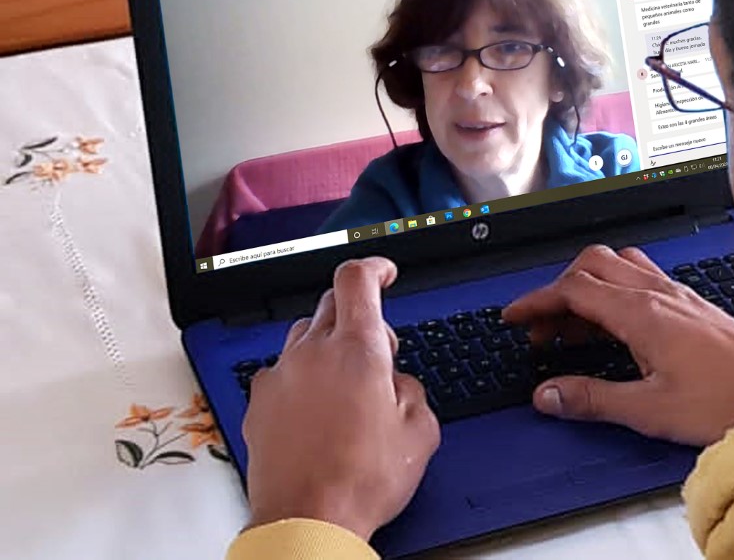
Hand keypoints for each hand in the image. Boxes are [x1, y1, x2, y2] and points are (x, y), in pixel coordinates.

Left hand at [242, 257, 438, 541]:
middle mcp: (313, 353)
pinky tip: (317, 410)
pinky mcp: (260, 403)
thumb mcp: (420, 431)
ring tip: (346, 383)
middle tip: (377, 349)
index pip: (356, 279)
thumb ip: (412, 389)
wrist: (308, 519)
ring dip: (327, 345)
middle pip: (330, 303)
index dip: (374, 267)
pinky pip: (282, 372)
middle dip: (357, 314)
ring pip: (303, 336)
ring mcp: (281, 376)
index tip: (384, 272)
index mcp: (358, 350)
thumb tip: (398, 381)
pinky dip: (301, 378)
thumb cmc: (362, 479)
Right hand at [504, 245, 733, 446]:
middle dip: (557, 291)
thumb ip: (593, 398)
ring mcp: (678, 295)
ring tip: (574, 327)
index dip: (536, 301)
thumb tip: (547, 395)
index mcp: (642, 313)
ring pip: (618, 266)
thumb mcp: (650, 410)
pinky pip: (642, 278)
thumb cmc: (729, 401)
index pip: (573, 288)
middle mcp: (660, 293)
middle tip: (541, 329)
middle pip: (592, 265)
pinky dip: (615, 292)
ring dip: (587, 287)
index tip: (514, 318)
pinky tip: (616, 326)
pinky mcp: (693, 305)